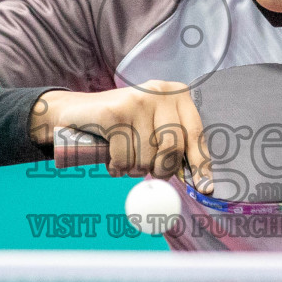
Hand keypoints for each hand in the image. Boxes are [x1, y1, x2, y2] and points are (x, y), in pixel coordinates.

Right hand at [28, 83, 212, 191]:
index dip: (200, 164)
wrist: (77, 111)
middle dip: (161, 168)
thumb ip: (175, 147)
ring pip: (146, 156)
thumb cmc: (122, 125)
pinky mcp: (115, 112)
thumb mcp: (153, 128)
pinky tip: (112, 158)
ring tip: (125, 158)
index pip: (195, 134)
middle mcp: (160, 93)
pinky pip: (124, 156)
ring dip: (134, 168)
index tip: (205, 188)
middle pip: (172, 147)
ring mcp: (137, 100)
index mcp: (177, 95)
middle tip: (149, 171)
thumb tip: (198, 182)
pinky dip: (117, 165)